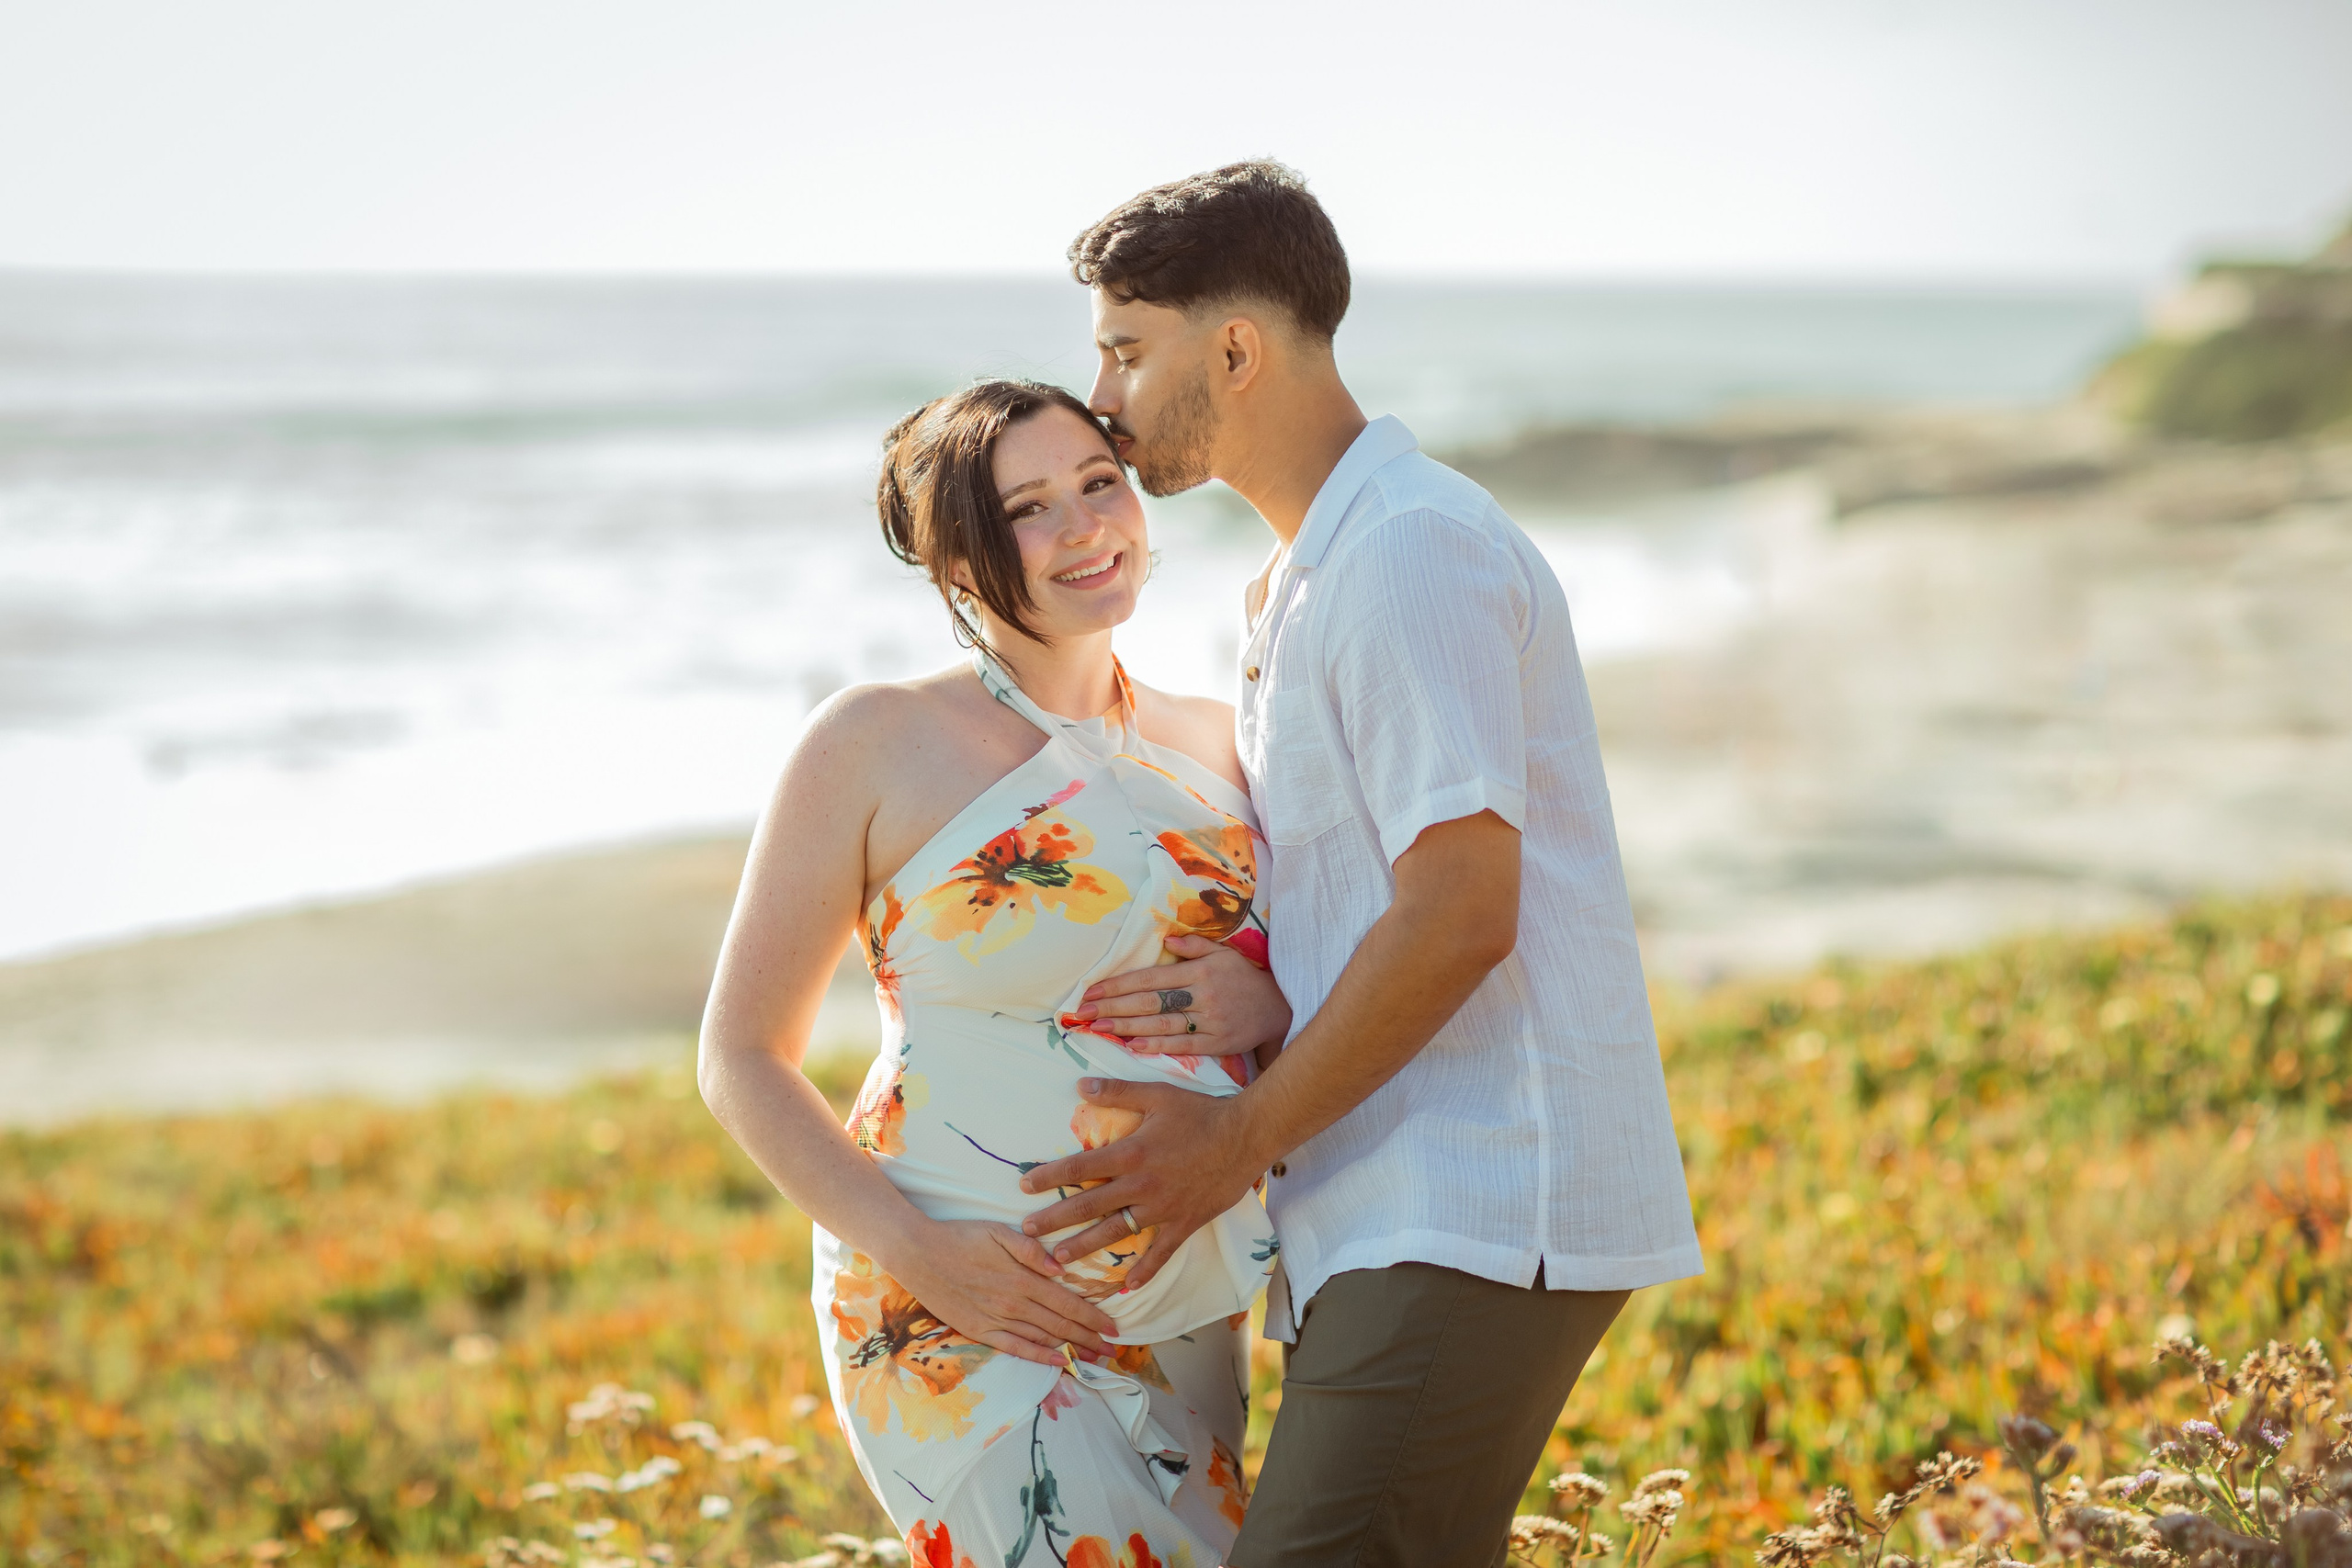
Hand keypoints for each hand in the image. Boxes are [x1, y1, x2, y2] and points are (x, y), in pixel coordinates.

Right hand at [882, 1217, 1120, 1366]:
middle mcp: (1013, 1303)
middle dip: (1090, 1339)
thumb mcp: (998, 1231)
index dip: (1093, 1317)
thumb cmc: (960, 1237)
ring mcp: (996, 1320)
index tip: (1114, 1327)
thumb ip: (1031, 1250)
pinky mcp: (979, 1331)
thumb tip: (1061, 1269)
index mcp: (1022, 1278)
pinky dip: (1039, 1356)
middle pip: (1060, 1325)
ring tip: (1094, 1359)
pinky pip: (1015, 1348)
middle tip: (1113, 1351)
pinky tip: (1057, 1362)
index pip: (1067, 1302)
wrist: (918, 1255)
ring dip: (1071, 1350)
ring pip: (1042, 1339)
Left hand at [1018, 1077, 1268, 1291]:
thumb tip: (1079, 1085)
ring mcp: (1163, 1209)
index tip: (1024, 1187)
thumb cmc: (1201, 1113)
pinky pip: (1161, 1253)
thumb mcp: (1157, 1094)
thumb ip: (1117, 1092)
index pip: (1079, 1167)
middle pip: (1088, 1205)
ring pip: (1116, 1233)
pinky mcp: (1185, 1223)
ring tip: (1060, 1259)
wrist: (1246, 1135)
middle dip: (1055, 1219)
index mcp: (1130, 1153)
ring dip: (1085, 1247)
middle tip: (1027, 1232)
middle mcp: (1141, 1185)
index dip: (1048, 1177)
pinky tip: (1127, 1287)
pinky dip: (1144, 1271)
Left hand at [1066, 934, 1289, 1056]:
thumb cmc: (1244, 978)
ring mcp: (1210, 1020)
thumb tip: (1167, 940)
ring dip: (1127, 1027)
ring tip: (1099, 1028)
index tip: (1092, 991)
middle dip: (1114, 1007)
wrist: (1278, 1008)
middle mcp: (1202, 994)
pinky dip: (1156, 1045)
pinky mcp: (1217, 1043)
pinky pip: (1182, 1044)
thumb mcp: (1224, 954)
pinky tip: (1132, 1045)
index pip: (1150, 978)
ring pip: (1161, 1024)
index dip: (1119, 985)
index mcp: (1200, 971)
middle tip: (1084, 1012)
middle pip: (1150, 1002)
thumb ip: (1195, 946)